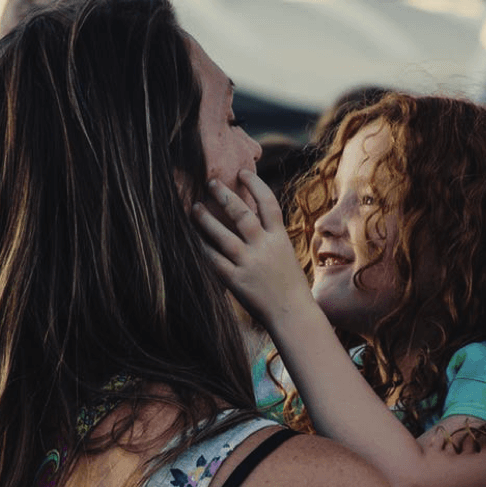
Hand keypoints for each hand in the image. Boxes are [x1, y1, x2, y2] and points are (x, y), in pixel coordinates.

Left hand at [192, 171, 316, 329]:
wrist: (293, 314)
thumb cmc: (289, 284)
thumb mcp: (285, 254)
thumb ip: (269, 236)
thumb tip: (251, 214)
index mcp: (279, 238)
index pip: (268, 203)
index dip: (255, 184)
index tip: (242, 172)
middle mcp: (265, 248)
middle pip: (242, 214)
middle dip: (224, 195)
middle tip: (210, 182)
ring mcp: (250, 264)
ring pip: (224, 236)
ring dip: (207, 220)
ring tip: (195, 207)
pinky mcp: (237, 281)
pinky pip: (215, 261)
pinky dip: (203, 248)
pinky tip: (192, 239)